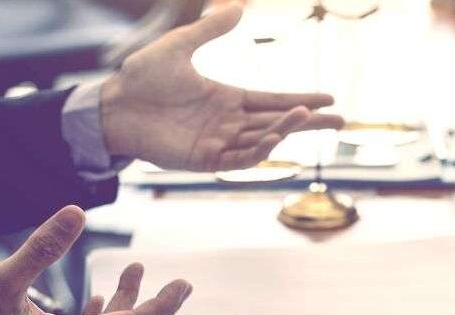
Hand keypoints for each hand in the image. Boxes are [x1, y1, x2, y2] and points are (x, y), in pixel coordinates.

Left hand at [100, 5, 344, 170]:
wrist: (113, 105)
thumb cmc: (142, 78)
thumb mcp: (180, 45)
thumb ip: (210, 29)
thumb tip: (238, 7)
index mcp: (227, 98)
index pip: (273, 102)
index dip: (302, 100)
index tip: (329, 98)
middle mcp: (228, 123)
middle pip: (278, 123)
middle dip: (309, 123)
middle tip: (341, 121)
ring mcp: (217, 143)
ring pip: (262, 140)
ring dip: (286, 130)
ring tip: (306, 115)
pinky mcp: (203, 159)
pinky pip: (239, 159)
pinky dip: (259, 150)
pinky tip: (275, 136)